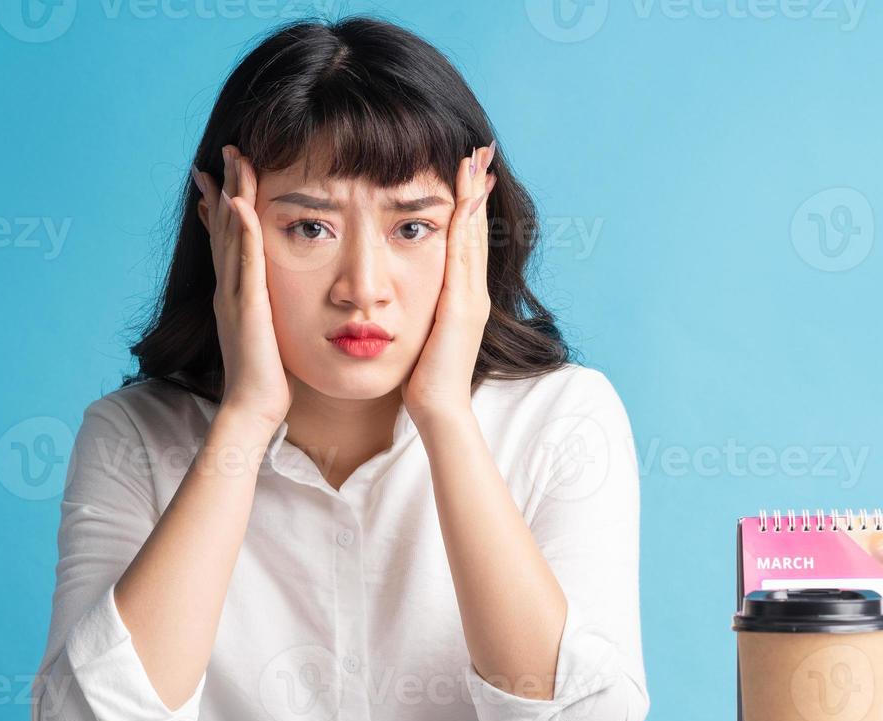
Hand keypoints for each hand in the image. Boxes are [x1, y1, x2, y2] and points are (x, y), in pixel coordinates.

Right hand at [192, 145, 292, 430]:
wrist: (253, 408)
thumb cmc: (265, 381)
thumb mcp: (264, 336)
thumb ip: (264, 315)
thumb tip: (269, 307)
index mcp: (234, 295)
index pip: (227, 242)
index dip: (222, 208)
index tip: (219, 178)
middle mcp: (228, 289)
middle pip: (224, 228)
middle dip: (224, 187)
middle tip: (225, 151)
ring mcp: (235, 296)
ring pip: (232, 235)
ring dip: (232, 194)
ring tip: (232, 160)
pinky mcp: (248, 306)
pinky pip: (245, 262)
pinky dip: (242, 232)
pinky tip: (241, 204)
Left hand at [401, 142, 497, 424]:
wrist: (439, 408)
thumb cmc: (425, 378)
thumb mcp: (423, 333)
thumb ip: (421, 310)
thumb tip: (402, 294)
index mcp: (463, 295)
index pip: (465, 239)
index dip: (469, 204)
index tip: (469, 170)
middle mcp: (473, 290)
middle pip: (476, 228)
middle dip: (478, 188)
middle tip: (481, 149)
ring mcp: (472, 296)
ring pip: (473, 234)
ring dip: (474, 195)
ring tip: (475, 159)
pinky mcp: (464, 305)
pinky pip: (464, 255)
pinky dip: (466, 223)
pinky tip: (463, 197)